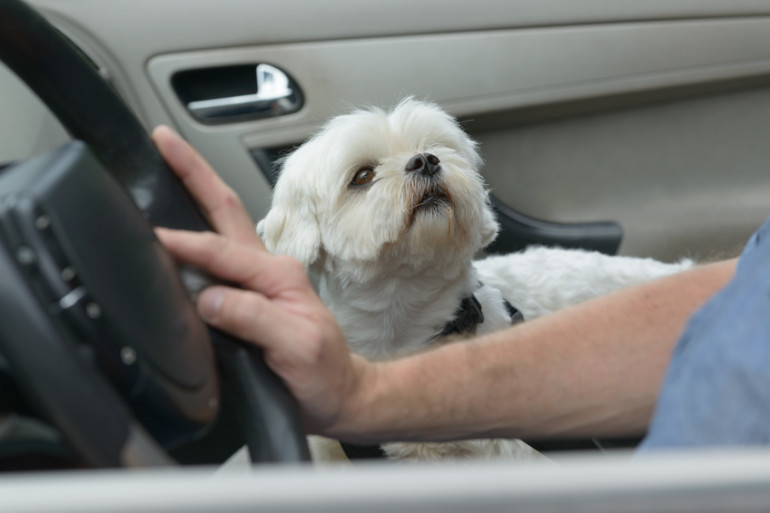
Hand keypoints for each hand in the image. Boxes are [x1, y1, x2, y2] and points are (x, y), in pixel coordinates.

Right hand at [151, 126, 368, 434]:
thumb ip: (255, 319)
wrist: (339, 395)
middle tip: (164, 141)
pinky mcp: (249, 296)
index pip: (223, 252)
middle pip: (225, 211)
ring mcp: (259, 280)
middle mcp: (269, 270)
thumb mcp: (297, 348)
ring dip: (195, 192)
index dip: (187, 243)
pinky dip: (196, 233)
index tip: (154, 236)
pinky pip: (218, 258)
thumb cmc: (324, 373)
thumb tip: (210, 299)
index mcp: (280, 276)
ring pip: (222, 227)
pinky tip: (179, 228)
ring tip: (168, 166)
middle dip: (194, 172)